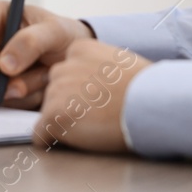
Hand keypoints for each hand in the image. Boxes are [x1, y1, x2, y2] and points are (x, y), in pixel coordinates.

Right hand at [0, 0, 94, 107]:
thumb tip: (4, 65)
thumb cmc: (65, 34)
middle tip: (25, 86)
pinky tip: (42, 88)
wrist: (77, 57)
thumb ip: (31, 42)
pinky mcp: (1, 89)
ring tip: (45, 77)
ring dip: (19, 91)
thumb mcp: (55, 31)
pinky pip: (3, 102)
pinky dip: (24, 101)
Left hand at [31, 40, 151, 151]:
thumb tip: (90, 86)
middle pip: (53, 92)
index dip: (78, 91)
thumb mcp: (119, 63)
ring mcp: (57, 90)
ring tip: (93, 126)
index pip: (64, 72)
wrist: (152, 104)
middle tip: (95, 115)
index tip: (96, 99)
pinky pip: (40, 135)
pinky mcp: (55, 115)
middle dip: (68, 106)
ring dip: (64, 124)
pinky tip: (78, 140)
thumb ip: (96, 69)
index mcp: (79, 48)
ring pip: (47, 113)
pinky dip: (53, 142)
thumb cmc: (145, 89)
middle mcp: (62, 65)